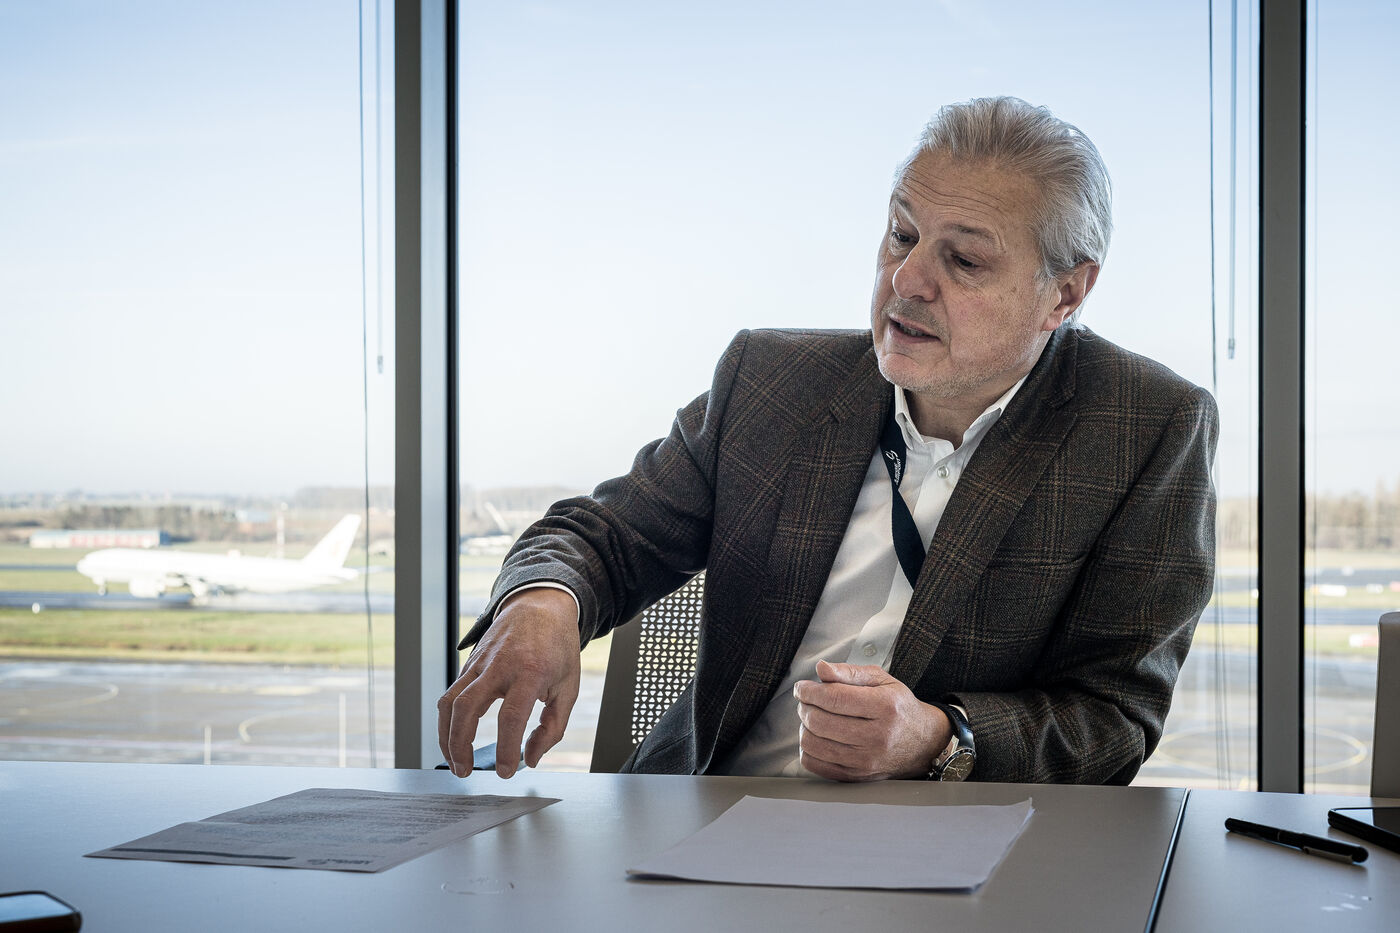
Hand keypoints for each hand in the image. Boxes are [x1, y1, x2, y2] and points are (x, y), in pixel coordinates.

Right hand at [437, 587, 580, 777]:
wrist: (540, 606)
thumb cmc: (558, 647)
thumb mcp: (568, 686)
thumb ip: (553, 726)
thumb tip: (531, 759)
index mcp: (530, 671)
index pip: (511, 716)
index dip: (507, 748)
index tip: (507, 771)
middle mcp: (499, 665)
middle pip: (466, 708)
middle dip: (459, 745)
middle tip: (465, 771)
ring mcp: (480, 662)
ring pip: (449, 701)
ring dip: (446, 736)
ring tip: (456, 762)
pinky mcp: (469, 664)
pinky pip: (451, 694)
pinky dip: (449, 720)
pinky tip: (456, 738)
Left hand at [792, 659, 949, 781]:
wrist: (923, 743)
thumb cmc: (899, 707)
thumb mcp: (881, 680)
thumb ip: (849, 672)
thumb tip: (821, 668)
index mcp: (885, 707)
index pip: (834, 698)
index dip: (809, 691)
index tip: (801, 688)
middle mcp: (877, 737)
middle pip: (820, 722)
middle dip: (805, 707)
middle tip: (807, 701)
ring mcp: (866, 761)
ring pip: (813, 744)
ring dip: (804, 727)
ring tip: (813, 718)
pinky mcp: (856, 777)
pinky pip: (815, 765)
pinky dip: (808, 749)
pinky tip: (818, 737)